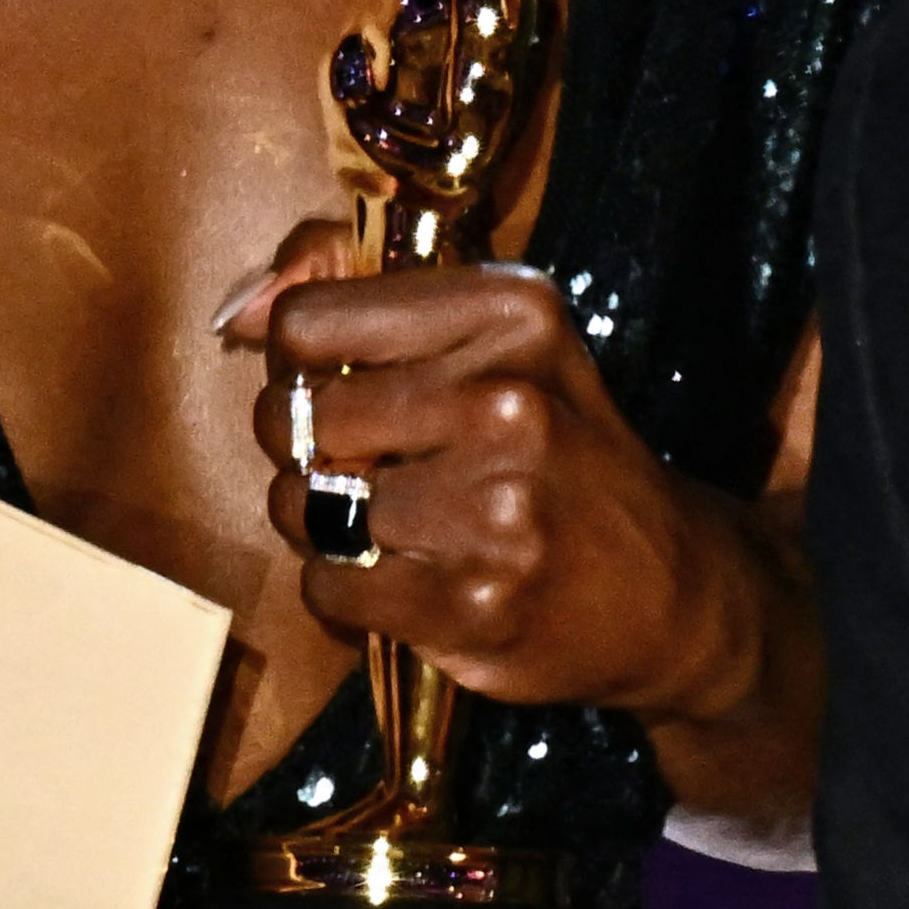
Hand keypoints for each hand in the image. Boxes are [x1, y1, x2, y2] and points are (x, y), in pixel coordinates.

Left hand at [227, 224, 764, 720]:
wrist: (671, 590)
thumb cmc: (564, 454)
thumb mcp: (502, 343)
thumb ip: (360, 304)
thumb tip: (237, 308)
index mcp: (513, 316)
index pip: (309, 325)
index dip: (298, 366)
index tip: (338, 390)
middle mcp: (510, 401)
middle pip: (298, 418)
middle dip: (306, 451)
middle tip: (364, 469)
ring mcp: (496, 509)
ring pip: (307, 506)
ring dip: (325, 526)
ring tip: (389, 528)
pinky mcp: (475, 604)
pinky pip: (330, 587)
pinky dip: (344, 590)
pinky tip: (402, 579)